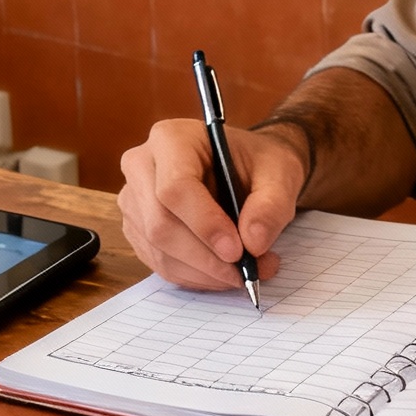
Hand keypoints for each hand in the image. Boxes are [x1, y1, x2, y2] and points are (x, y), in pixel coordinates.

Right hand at [118, 120, 307, 291]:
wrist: (247, 169)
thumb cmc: (258, 164)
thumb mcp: (281, 173)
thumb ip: (272, 206)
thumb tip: (253, 243)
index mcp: (172, 139)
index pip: (175, 187)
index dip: (204, 224)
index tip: (237, 251)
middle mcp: (142, 166)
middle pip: (160, 223)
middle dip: (206, 257)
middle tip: (247, 271)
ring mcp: (134, 200)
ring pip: (159, 250)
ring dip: (204, 272)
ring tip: (245, 272)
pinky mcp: (138, 229)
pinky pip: (160, 263)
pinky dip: (195, 276)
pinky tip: (223, 273)